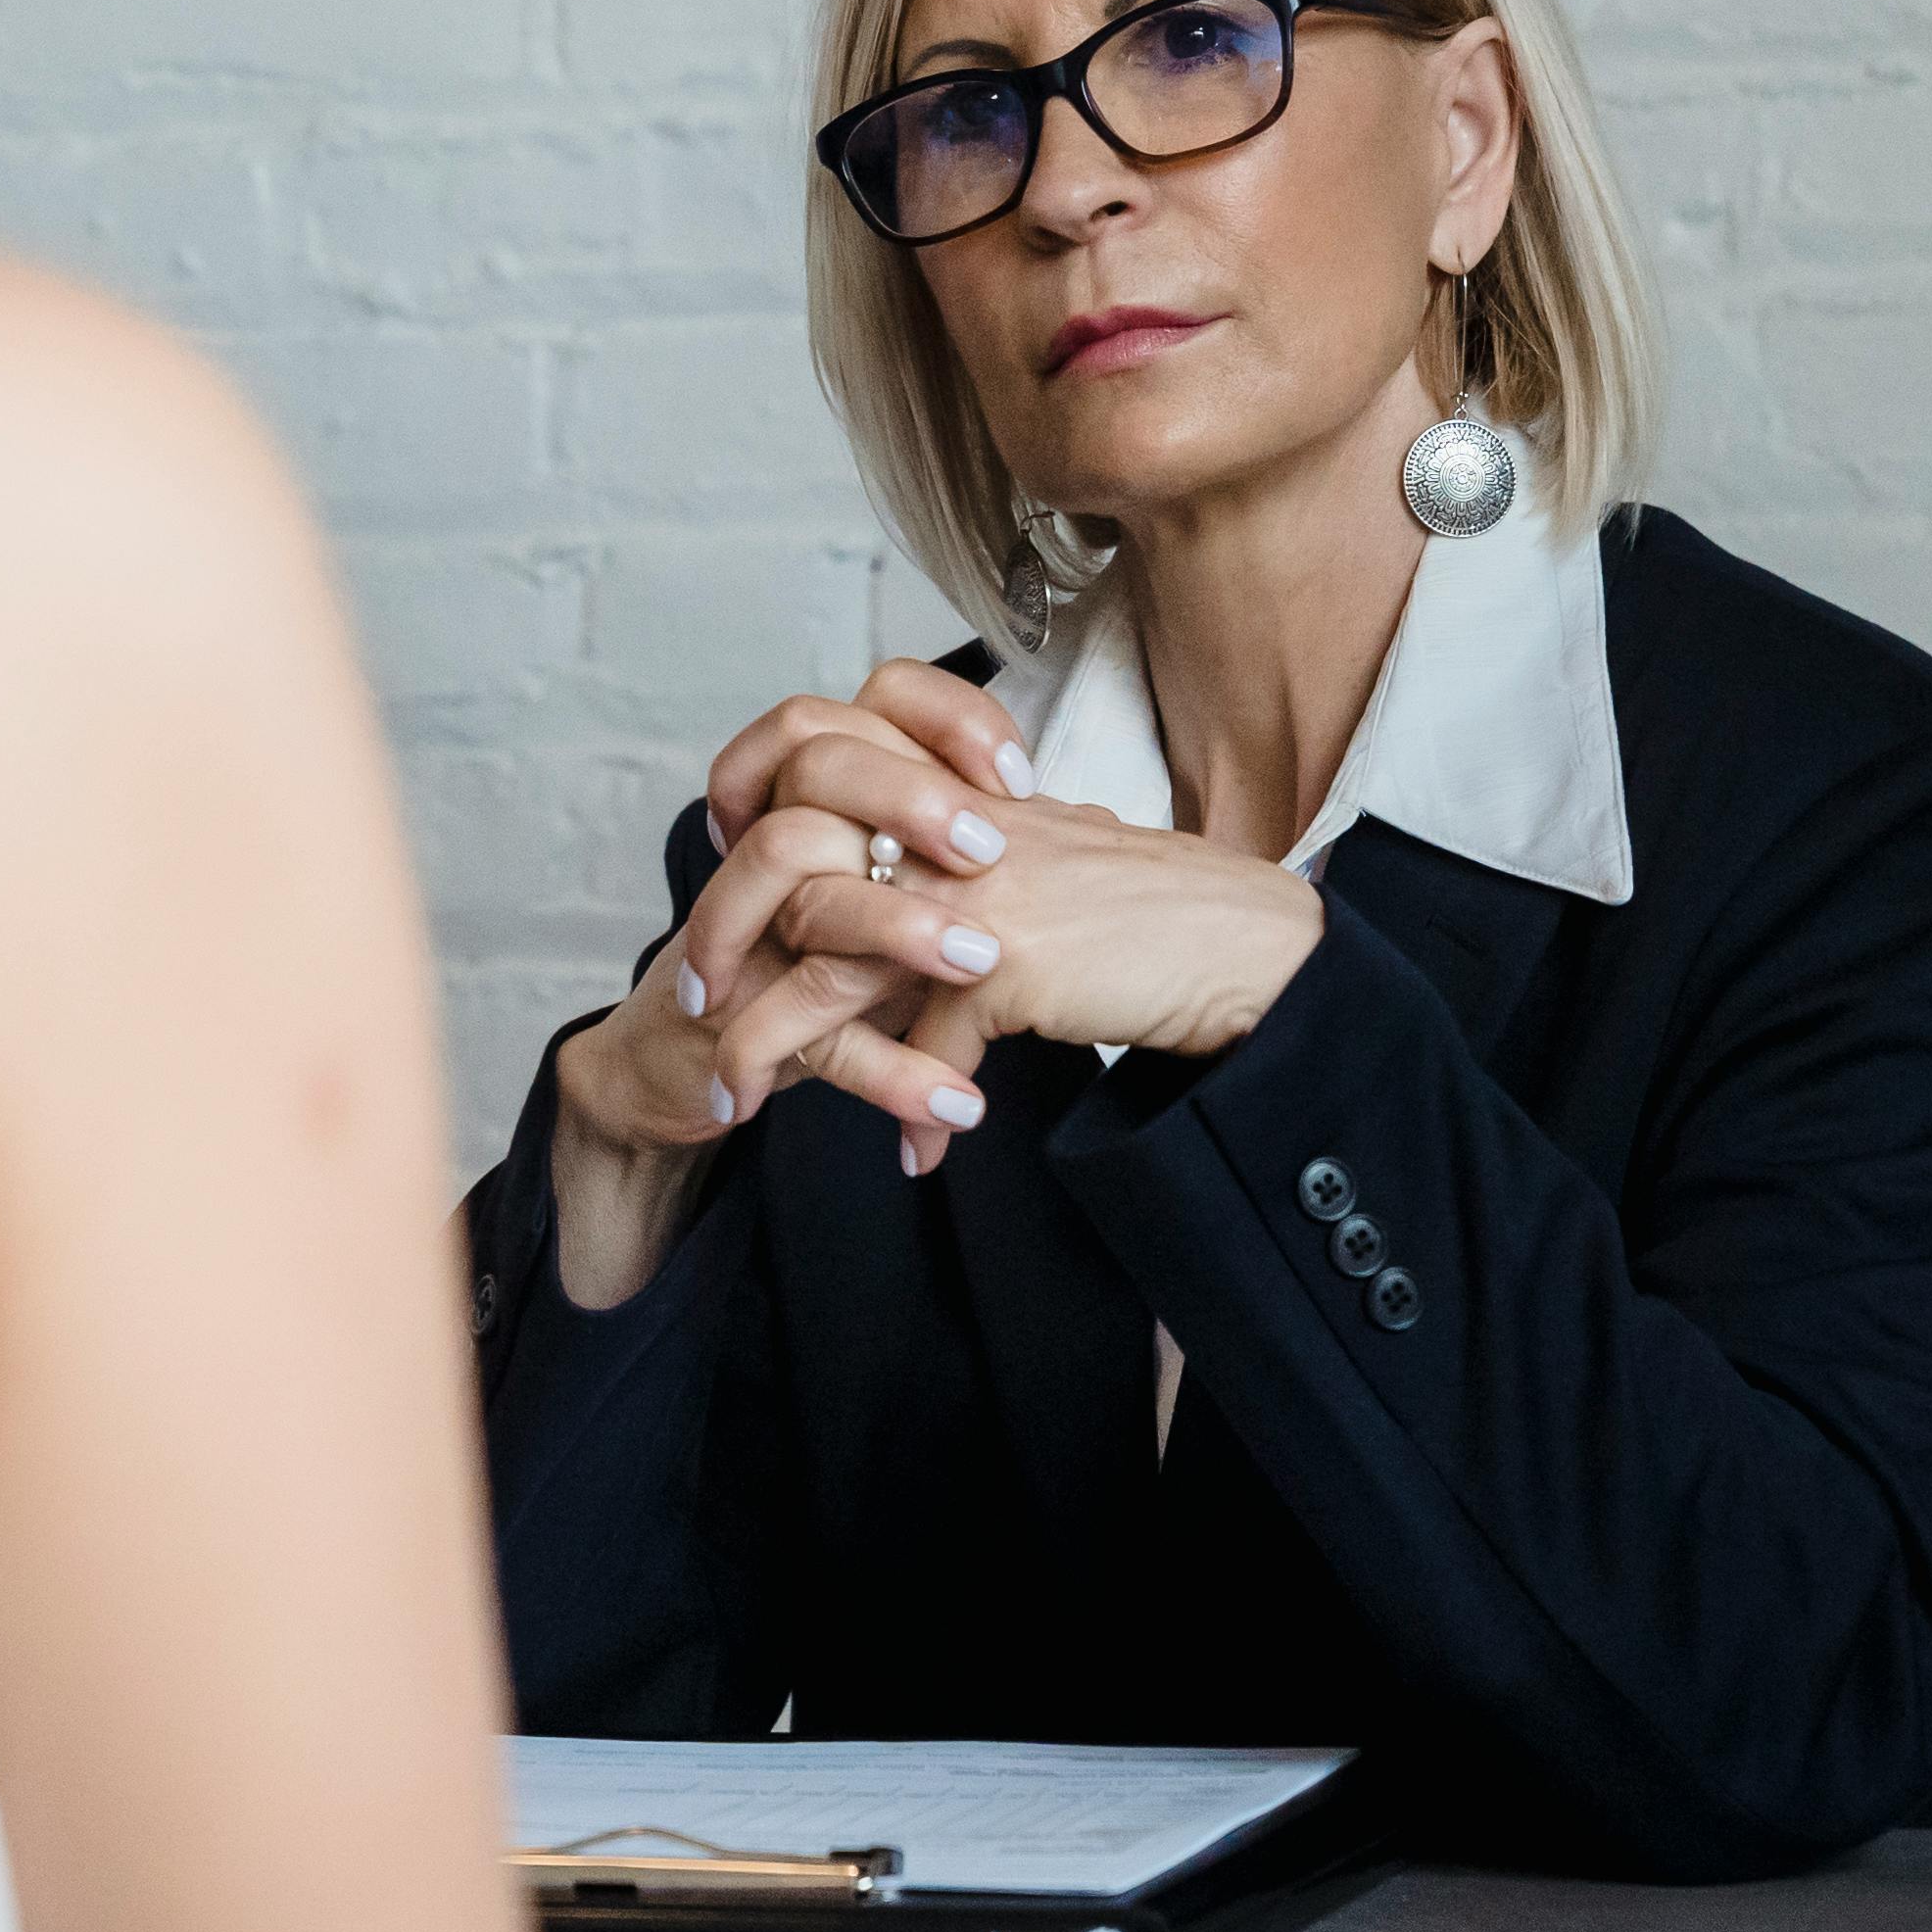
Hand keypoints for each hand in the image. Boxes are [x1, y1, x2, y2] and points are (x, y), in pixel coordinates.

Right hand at [542, 661, 1047, 1296]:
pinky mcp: (742, 1020)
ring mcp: (757, 931)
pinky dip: (894, 1076)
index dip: (947, 721)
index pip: (877, 702)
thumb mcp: (899, 893)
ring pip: (813, 898)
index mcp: (831, 797)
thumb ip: (969, 861)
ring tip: (981, 963)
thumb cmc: (816, 963)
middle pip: (823, 771)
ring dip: (900, 929)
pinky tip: (958, 1108)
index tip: (1018, 777)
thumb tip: (1095, 834)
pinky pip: (818, 1040)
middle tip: (988, 852)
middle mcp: (781, 844)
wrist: (695, 1060)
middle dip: (911, 802)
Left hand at [739, 750, 1326, 1102]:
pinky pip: (908, 1038)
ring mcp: (967, 891)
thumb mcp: (1036, 914)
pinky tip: (909, 1150)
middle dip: (724, 934)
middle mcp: (945, 829)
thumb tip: (925, 1044)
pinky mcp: (998, 960)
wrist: (1240, 941)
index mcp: (946, 795)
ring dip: (764, 1031)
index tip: (720, 904)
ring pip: (822, 951)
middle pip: (787, 855)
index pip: (811, 781)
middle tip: (692, 996)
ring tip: (730, 1088)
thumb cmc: (1151, 921)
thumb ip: (963, 946)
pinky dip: (896, 1101)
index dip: (750, 837)